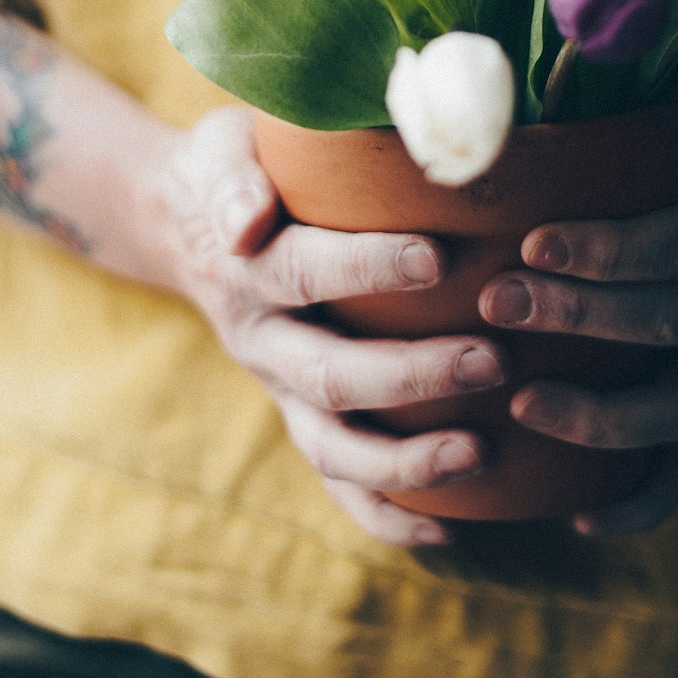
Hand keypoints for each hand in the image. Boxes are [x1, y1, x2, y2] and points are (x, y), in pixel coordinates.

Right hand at [157, 106, 506, 546]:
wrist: (183, 224)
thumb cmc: (229, 170)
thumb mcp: (222, 150)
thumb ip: (236, 180)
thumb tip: (249, 220)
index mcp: (245, 270)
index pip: (306, 272)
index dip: (368, 267)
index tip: (438, 257)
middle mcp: (260, 341)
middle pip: (330, 374)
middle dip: (412, 376)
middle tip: (493, 360)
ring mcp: (279, 389)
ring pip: (333, 447)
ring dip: (406, 461)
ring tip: (481, 454)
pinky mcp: (298, 416)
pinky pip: (336, 483)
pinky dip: (387, 515)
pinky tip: (451, 527)